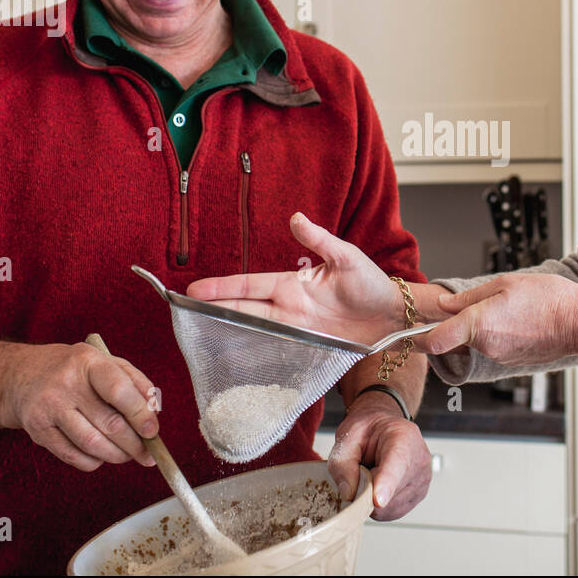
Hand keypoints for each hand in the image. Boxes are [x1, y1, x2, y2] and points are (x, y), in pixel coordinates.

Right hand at [0, 341, 159, 470]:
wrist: (22, 376)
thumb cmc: (75, 371)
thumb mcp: (104, 362)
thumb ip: (135, 382)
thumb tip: (154, 411)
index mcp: (87, 362)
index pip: (119, 391)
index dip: (140, 415)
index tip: (153, 432)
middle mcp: (65, 384)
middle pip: (109, 423)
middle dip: (134, 444)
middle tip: (147, 453)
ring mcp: (48, 408)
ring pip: (92, 443)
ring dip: (116, 455)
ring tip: (127, 455)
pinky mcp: (38, 431)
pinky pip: (72, 456)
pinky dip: (93, 461)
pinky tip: (101, 456)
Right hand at [186, 212, 401, 344]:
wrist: (394, 315)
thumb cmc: (372, 283)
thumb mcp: (346, 257)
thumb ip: (320, 240)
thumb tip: (297, 218)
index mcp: (293, 284)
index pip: (250, 285)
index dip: (223, 288)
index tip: (196, 290)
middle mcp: (288, 307)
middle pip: (245, 308)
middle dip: (215, 309)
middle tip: (184, 312)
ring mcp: (296, 329)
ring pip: (255, 330)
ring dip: (229, 332)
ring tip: (201, 336)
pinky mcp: (308, 347)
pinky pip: (277, 351)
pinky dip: (256, 354)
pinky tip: (238, 359)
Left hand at [327, 391, 431, 520]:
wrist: (384, 428)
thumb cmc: (369, 429)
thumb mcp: (347, 436)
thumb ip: (342, 463)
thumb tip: (349, 493)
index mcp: (403, 437)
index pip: (396, 464)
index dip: (386, 484)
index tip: (378, 500)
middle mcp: (419, 459)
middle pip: (389, 493)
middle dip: (367, 490)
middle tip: (361, 469)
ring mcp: (422, 480)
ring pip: (389, 508)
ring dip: (372, 499)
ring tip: (372, 474)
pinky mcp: (419, 496)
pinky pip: (392, 512)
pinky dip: (380, 506)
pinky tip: (379, 485)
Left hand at [423, 273, 577, 366]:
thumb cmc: (550, 299)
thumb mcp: (505, 283)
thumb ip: (469, 297)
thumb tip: (444, 305)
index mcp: (478, 324)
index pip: (433, 341)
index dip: (414, 338)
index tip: (403, 333)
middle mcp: (485, 346)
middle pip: (453, 339)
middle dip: (453, 325)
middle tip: (463, 305)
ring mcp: (499, 357)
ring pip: (475, 342)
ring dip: (479, 328)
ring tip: (503, 307)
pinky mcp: (511, 363)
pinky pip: (493, 347)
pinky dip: (496, 335)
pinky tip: (515, 319)